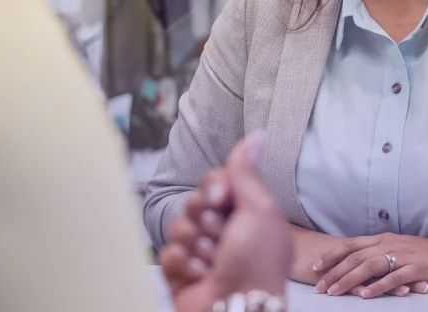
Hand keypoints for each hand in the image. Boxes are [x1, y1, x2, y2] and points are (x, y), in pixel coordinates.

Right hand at [160, 133, 291, 311]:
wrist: (239, 308)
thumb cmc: (258, 264)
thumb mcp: (259, 210)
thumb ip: (246, 172)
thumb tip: (256, 135)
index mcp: (244, 212)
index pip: (215, 181)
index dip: (214, 187)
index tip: (221, 197)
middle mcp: (222, 230)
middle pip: (194, 201)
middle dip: (205, 219)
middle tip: (221, 237)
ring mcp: (199, 251)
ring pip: (178, 225)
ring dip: (196, 244)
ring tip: (213, 262)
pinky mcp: (180, 271)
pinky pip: (168, 252)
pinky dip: (183, 264)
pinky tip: (200, 275)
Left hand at [289, 226, 424, 297]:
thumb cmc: (425, 254)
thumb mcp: (398, 249)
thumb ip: (378, 254)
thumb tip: (356, 263)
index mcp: (383, 239)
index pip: (351, 245)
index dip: (332, 255)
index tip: (315, 267)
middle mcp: (390, 244)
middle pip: (356, 257)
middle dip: (335, 272)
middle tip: (320, 287)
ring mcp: (404, 255)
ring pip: (371, 266)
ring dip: (350, 279)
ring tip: (335, 292)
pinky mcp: (418, 267)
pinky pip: (395, 277)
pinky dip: (379, 286)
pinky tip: (366, 294)